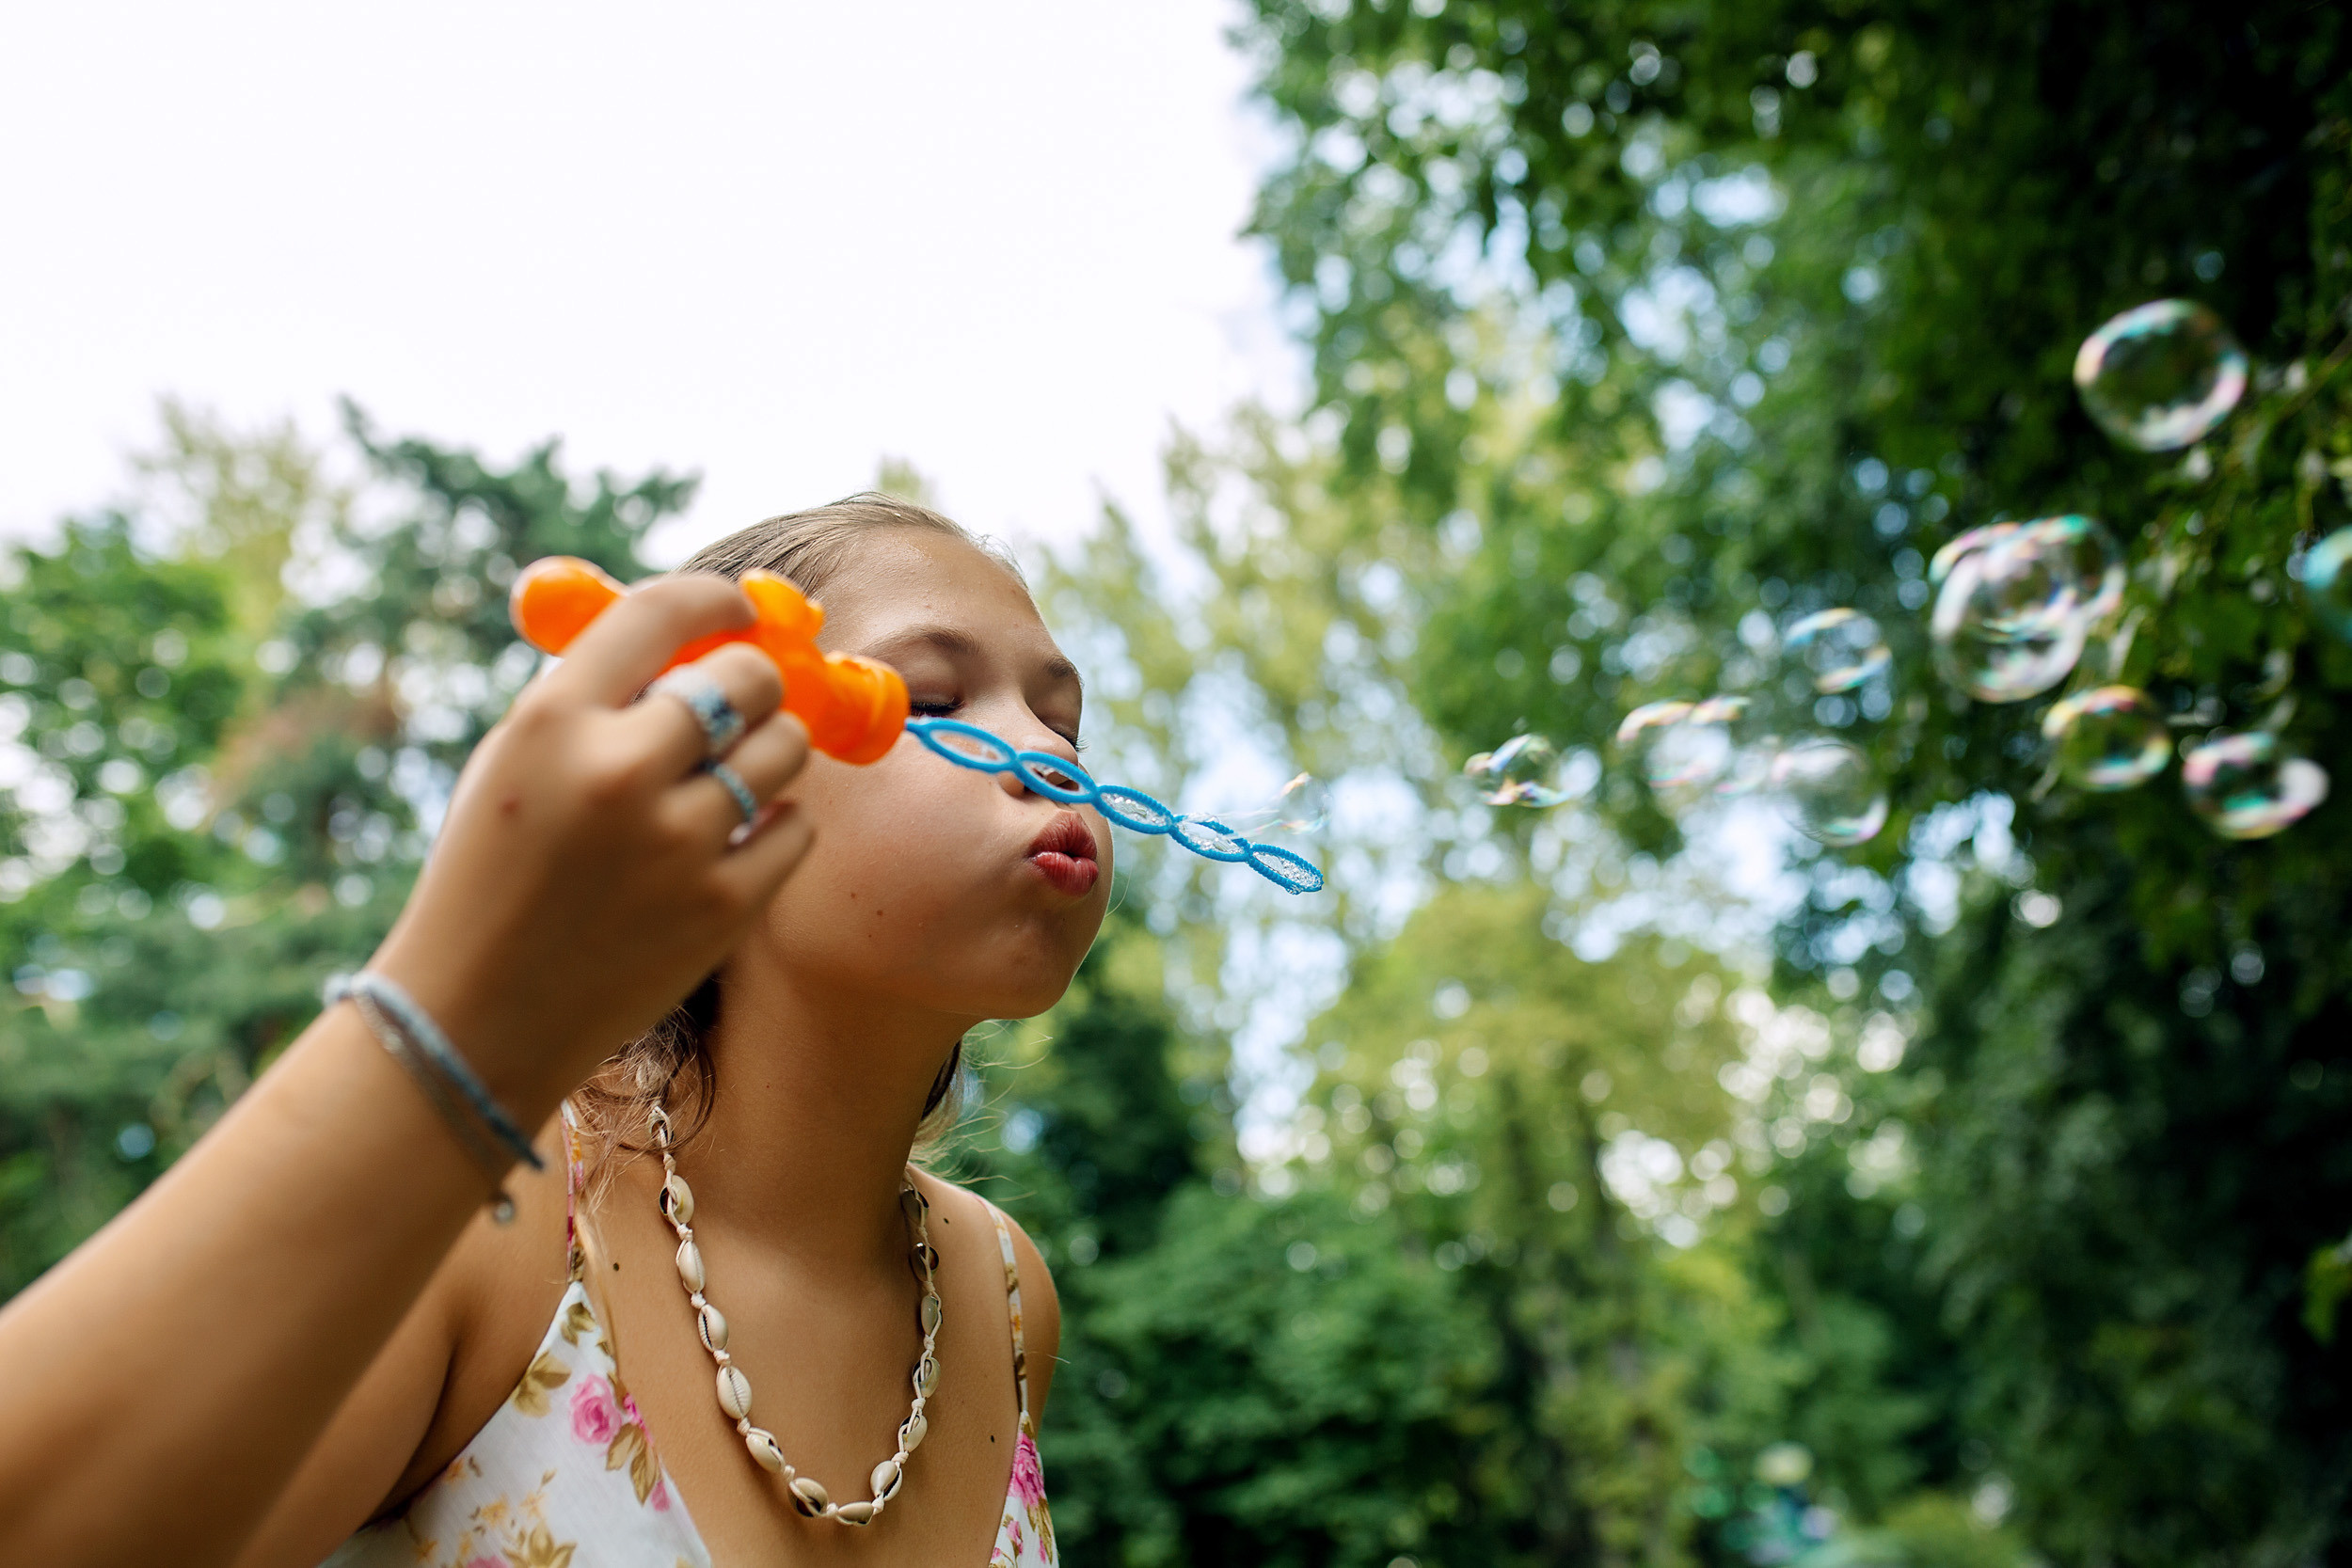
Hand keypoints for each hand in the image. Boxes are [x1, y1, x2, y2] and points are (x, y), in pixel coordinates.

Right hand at [368, 572, 814, 1113]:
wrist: (476, 1017)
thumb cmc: (493, 875)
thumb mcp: (514, 761)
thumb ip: (599, 696)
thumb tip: (697, 636)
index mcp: (553, 720)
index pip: (664, 611)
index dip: (715, 599)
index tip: (736, 609)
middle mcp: (619, 771)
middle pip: (750, 678)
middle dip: (752, 683)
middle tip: (736, 707)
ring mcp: (678, 844)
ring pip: (786, 748)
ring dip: (767, 754)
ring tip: (723, 782)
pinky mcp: (723, 907)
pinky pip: (795, 828)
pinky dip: (772, 829)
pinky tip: (726, 844)